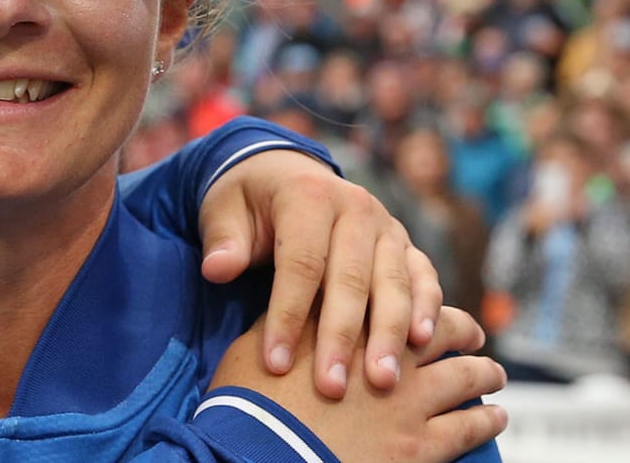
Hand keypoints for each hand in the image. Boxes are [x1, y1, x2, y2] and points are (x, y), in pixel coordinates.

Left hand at [200, 149, 442, 397]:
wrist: (282, 171)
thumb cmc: (247, 201)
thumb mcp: (222, 210)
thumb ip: (223, 241)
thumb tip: (217, 270)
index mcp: (308, 196)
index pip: (301, 263)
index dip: (288, 315)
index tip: (276, 363)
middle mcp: (355, 207)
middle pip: (351, 279)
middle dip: (341, 337)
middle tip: (332, 388)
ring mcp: (386, 225)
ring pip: (393, 283)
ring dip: (389, 335)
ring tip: (382, 381)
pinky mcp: (405, 243)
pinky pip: (423, 276)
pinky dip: (426, 308)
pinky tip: (424, 343)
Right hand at [210, 307, 506, 462]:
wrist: (264, 452)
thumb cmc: (248, 404)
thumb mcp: (251, 350)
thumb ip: (279, 323)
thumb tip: (290, 304)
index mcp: (346, 327)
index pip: (388, 299)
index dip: (411, 298)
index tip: (422, 303)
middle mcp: (385, 356)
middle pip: (439, 331)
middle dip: (461, 330)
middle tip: (472, 333)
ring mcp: (408, 401)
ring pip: (466, 378)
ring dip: (485, 373)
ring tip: (494, 374)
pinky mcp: (420, 444)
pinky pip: (469, 427)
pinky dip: (487, 420)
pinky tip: (497, 417)